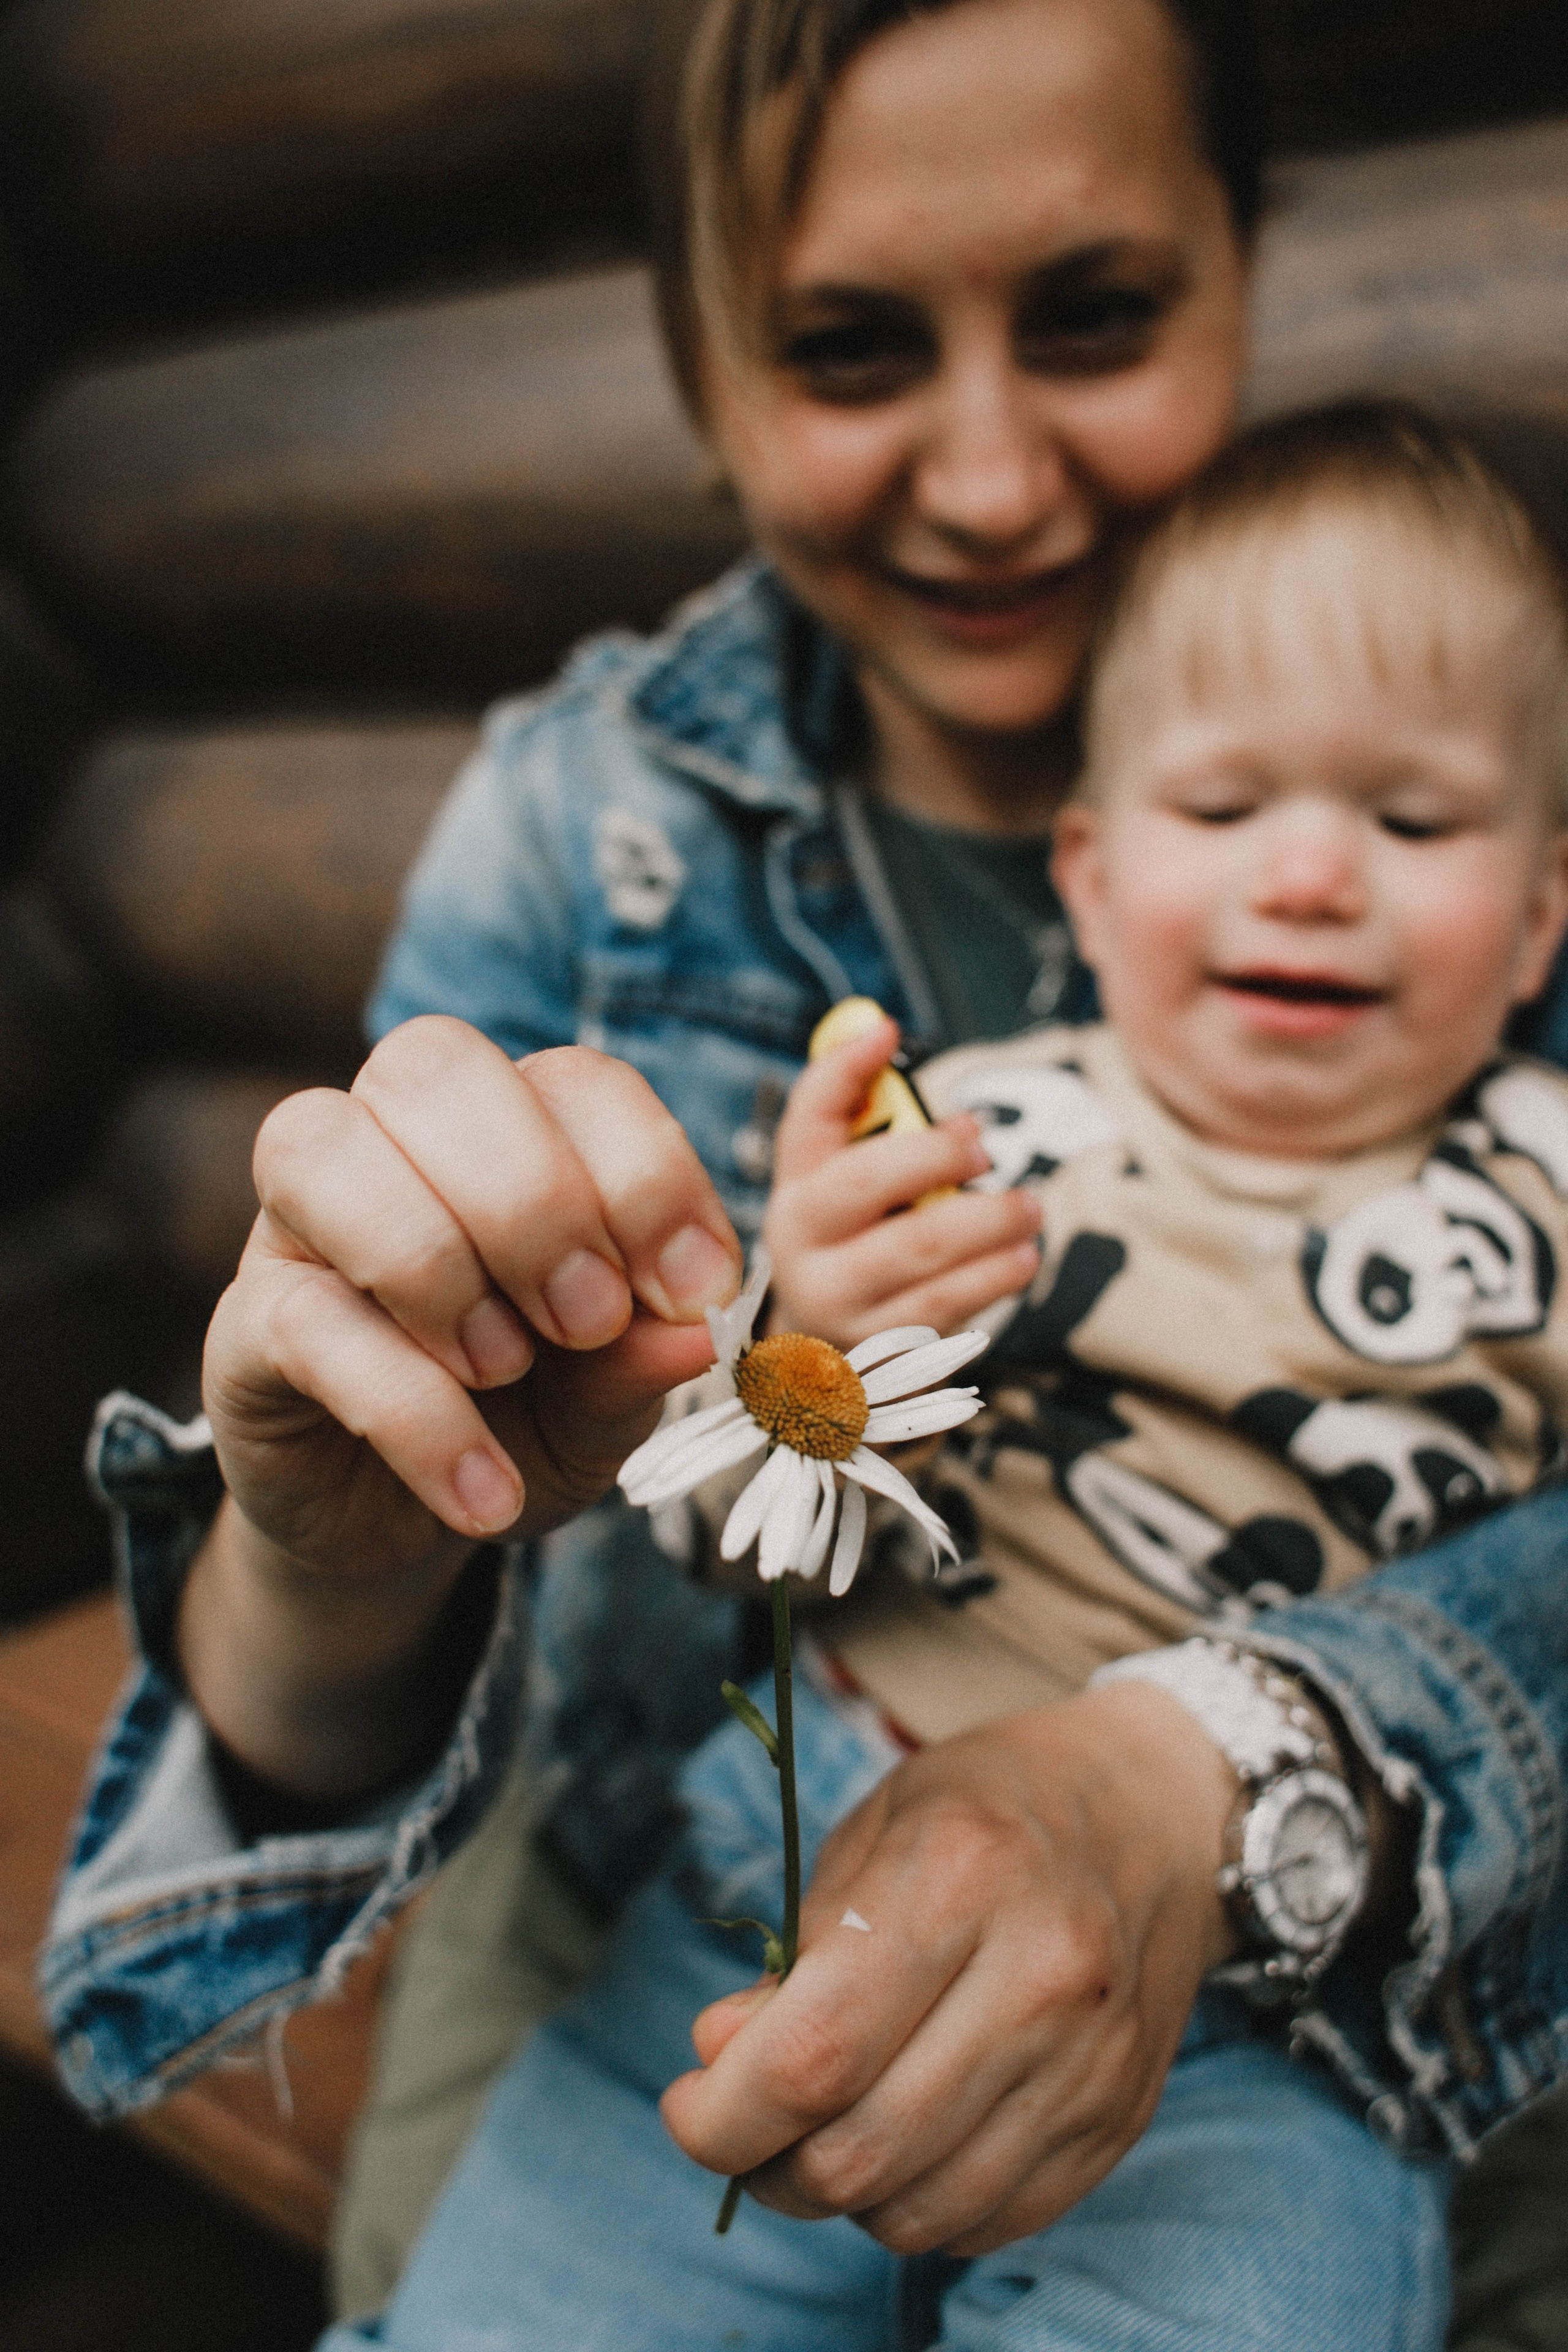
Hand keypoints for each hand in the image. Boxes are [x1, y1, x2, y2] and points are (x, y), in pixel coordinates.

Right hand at [185, 1019, 742, 1794]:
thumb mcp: (606, 1401)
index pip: (573, 1079)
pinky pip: (301, 1320)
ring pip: (324, 1148)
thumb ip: (643, 1357)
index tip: (696, 1290)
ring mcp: (299, 1224)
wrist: (408, 1529)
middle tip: (591, 1322)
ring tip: (506, 1371)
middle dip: (533, 1196)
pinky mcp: (242, 1327)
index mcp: (509, 1128)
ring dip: (437, 1260)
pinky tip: (481, 1492)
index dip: (645, 1171)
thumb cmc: (524, 1423)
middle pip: (433, 1065)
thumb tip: (698, 1333)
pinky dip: (410, 1412)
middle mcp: (391, 1143)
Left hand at [660, 1684, 1238, 2255]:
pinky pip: (991, 2221)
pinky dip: (923, 2206)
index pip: (815, 2054)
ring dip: (841, 2198)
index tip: (690, 2106)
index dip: (724, 2113)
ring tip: (824, 2131)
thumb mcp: (874, 1828)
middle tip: (747, 2129)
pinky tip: (906, 2140)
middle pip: (861, 2153)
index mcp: (960, 1877)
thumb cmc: (992, 1804)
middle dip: (768, 2167)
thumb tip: (718, 2059)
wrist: (1156, 1809)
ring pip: (920, 2210)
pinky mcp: (1120, 2119)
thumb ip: (796, 1951)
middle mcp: (1039, 1978)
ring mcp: (1090, 2060)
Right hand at [764, 1016, 1041, 1348]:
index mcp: (796, 1186)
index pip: (807, 1116)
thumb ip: (866, 1110)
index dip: (843, 1069)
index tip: (887, 1031)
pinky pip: (945, 1305)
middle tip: (985, 1151)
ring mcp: (838, 1299)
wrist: (831, 1350)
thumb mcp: (847, 1177)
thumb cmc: (859, 1239)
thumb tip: (881, 1035)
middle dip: (934, 1156)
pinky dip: (992, 1277)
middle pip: (864, 1181)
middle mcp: (802, 1241)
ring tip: (1028, 1208)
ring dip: (984, 1222)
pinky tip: (1023, 1258)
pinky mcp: (881, 1347)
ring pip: (915, 1249)